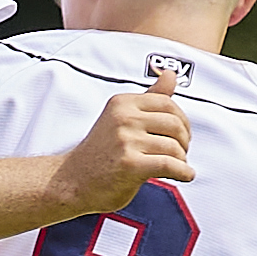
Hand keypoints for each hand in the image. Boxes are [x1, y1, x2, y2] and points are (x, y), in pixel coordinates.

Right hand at [44, 61, 190, 218]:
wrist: (72, 181)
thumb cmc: (100, 152)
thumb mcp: (121, 117)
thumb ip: (149, 97)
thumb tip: (171, 73)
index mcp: (122, 103)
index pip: (167, 103)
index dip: (182, 121)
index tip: (181, 135)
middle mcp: (123, 118)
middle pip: (175, 124)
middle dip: (184, 141)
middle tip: (181, 152)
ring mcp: (125, 141)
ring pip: (174, 147)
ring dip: (182, 160)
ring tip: (177, 166)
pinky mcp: (129, 165)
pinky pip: (170, 165)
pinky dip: (184, 172)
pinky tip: (184, 175)